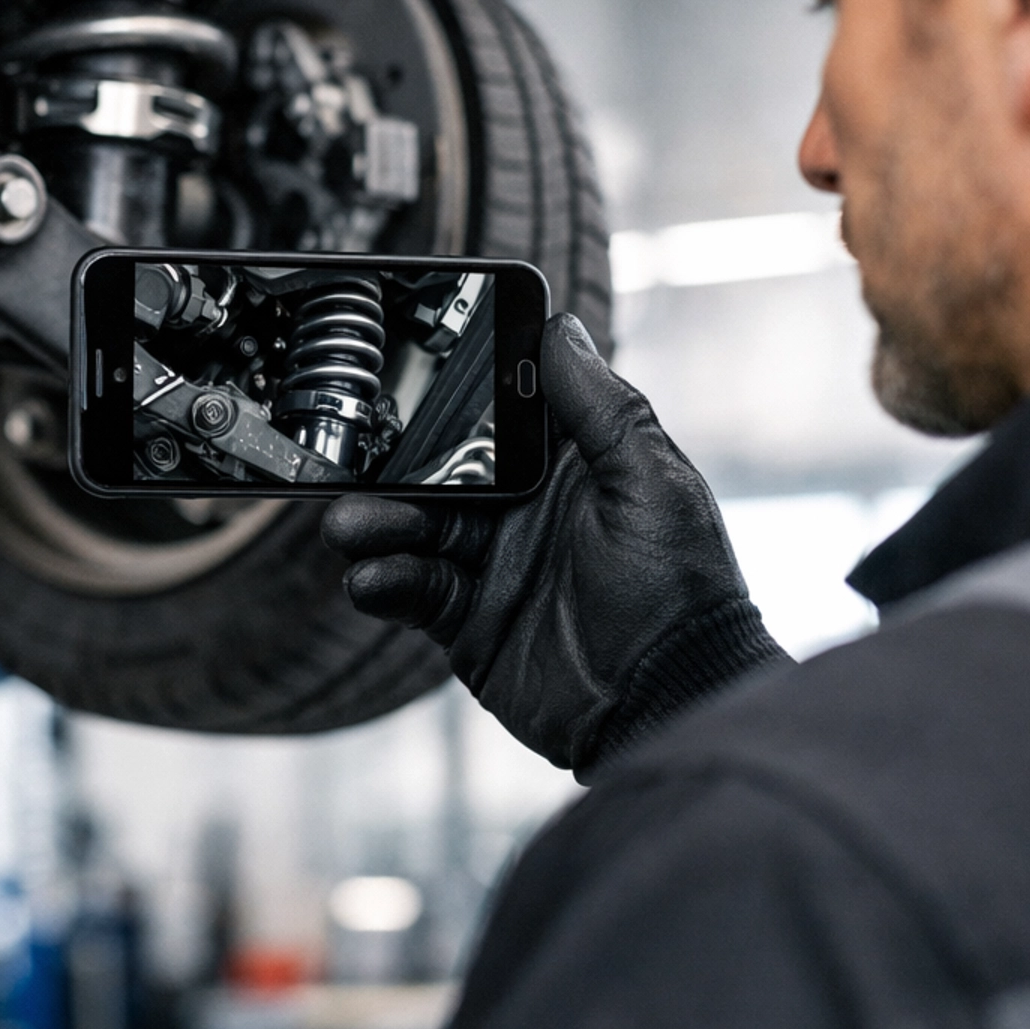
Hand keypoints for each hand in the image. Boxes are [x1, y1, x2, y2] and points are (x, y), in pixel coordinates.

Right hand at [321, 314, 788, 775]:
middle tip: (355, 468)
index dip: (452, 399)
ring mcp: (496, 567)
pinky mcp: (471, 623)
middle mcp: (527, 511)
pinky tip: (372, 579)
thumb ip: (600, 406)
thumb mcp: (648, 482)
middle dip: (395, 471)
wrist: (665, 701)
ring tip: (351, 529)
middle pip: (442, 474)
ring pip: (418, 531)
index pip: (498, 418)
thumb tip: (560, 327)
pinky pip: (415, 591)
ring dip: (380, 526)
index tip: (402, 380)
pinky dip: (387, 582)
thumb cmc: (679, 587)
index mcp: (571, 468)